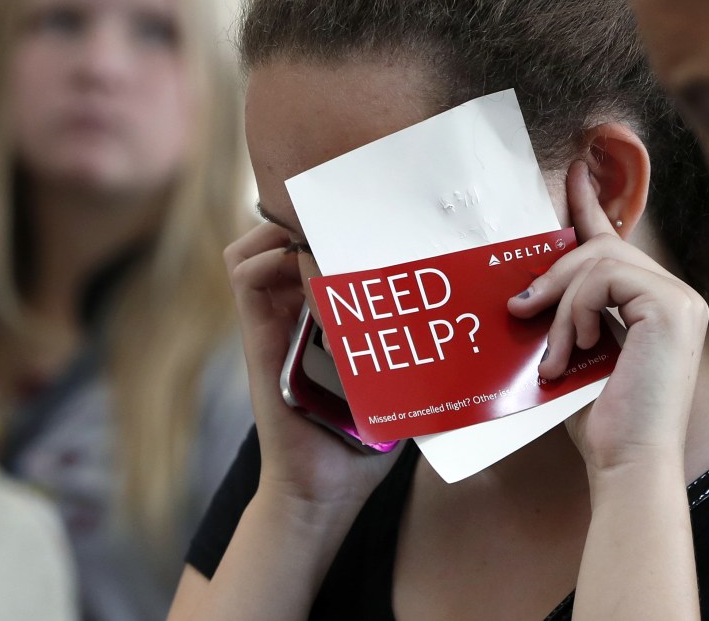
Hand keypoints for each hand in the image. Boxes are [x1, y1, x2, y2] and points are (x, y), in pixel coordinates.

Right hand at [224, 223, 401, 510]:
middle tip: (344, 221)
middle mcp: (292, 316)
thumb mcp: (394, 379)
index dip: (329, 229)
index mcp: (321, 321)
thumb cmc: (365, 438)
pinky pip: (247, 281)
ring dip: (281, 235)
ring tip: (316, 239)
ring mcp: (271, 327)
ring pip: (253, 255)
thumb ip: (410, 347)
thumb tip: (461, 317)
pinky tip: (305, 268)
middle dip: (306, 222)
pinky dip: (269, 261)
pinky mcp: (258, 341)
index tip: (366, 220)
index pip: (310, 255)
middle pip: (277, 243)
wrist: (326, 488)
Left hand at [508, 161, 708, 473]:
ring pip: (600, 260)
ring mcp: (678, 298)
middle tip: (520, 308)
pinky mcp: (671, 306)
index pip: (616, 243)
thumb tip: (525, 289)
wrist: (627, 462)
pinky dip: (577, 310)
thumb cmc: (599, 418)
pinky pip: (605, 278)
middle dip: (554, 274)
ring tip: (553, 354)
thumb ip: (566, 314)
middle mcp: (674, 295)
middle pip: (602, 248)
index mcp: (653, 305)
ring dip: (561, 304)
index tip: (575, 172)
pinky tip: (574, 350)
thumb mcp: (575, 351)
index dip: (591, 206)